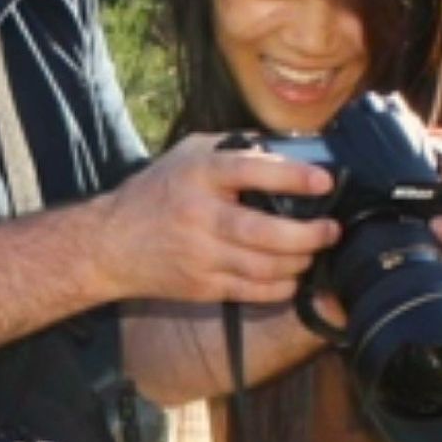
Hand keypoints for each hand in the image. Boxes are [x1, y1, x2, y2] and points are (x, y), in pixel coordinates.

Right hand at [103, 135, 340, 304]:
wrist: (111, 243)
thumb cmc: (156, 192)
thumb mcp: (187, 155)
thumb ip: (232, 150)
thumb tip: (285, 151)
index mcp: (198, 175)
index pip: (251, 172)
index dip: (292, 177)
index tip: (324, 181)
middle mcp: (199, 216)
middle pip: (263, 231)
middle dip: (307, 234)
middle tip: (330, 230)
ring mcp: (200, 255)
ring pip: (263, 266)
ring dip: (299, 261)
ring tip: (312, 251)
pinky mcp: (201, 286)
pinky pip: (252, 292)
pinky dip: (280, 287)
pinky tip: (291, 276)